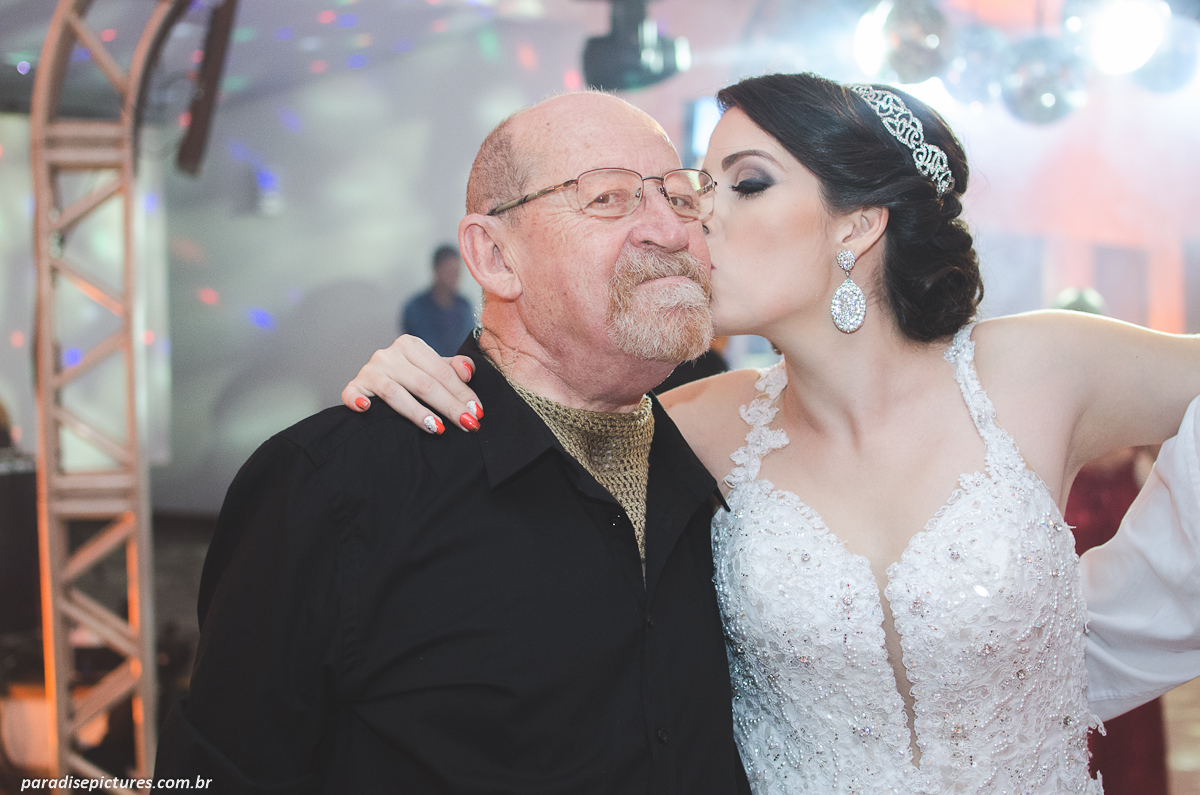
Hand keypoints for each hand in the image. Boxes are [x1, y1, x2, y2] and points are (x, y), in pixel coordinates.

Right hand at [341, 335, 482, 432]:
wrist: (379, 381)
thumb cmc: (413, 376)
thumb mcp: (434, 368)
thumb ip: (454, 367)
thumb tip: (468, 372)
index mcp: (411, 345)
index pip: (442, 371)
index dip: (462, 392)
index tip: (477, 411)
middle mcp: (389, 354)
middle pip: (424, 383)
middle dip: (449, 406)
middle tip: (467, 424)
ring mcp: (370, 370)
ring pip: (395, 392)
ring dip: (417, 412)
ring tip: (438, 428)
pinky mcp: (355, 385)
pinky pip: (353, 393)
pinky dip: (357, 400)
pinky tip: (366, 409)